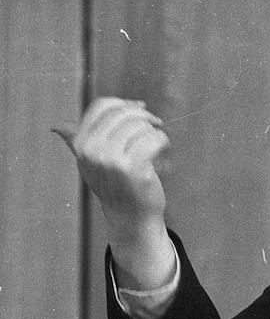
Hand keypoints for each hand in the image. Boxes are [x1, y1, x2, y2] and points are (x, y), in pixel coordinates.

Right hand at [53, 97, 174, 287]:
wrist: (129, 215)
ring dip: (154, 130)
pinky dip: (163, 140)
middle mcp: (92, 150)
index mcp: (80, 143)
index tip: (140, 108)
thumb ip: (75, 142)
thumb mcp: (89, 162)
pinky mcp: (132, 169)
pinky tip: (163, 147)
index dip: (125, 104)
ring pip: (140, 125)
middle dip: (144, 115)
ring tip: (156, 141)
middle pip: (123, 113)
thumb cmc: (114, 185)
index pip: (102, 106)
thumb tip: (56, 126)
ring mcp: (111, 160)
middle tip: (156, 123)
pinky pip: (153, 139)